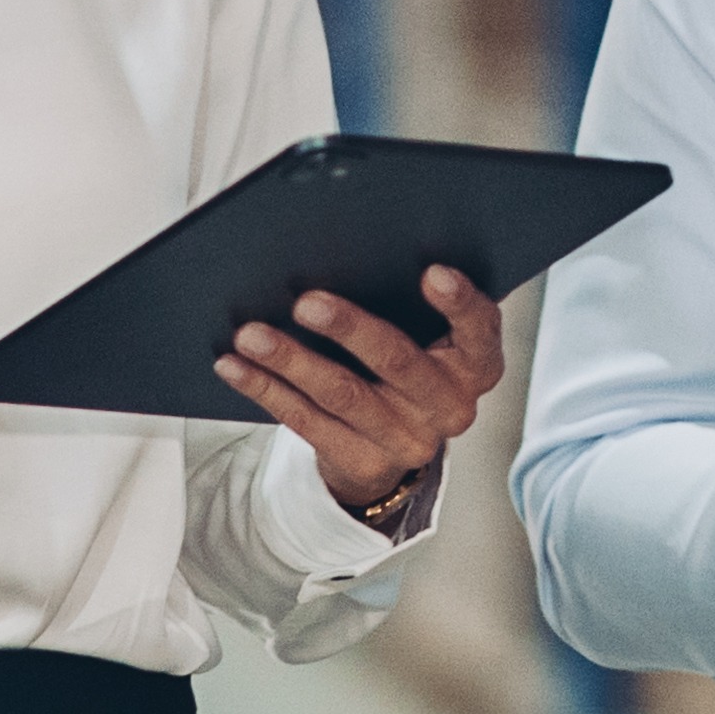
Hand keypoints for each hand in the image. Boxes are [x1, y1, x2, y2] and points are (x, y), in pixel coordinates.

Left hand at [211, 265, 504, 520]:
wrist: (392, 441)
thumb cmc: (405, 358)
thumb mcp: (424, 332)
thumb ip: (406, 299)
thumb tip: (341, 250)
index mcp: (476, 363)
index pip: (480, 330)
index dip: (460, 303)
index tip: (432, 272)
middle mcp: (451, 406)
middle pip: (400, 363)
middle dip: (350, 329)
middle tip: (305, 301)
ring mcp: (408, 441)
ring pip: (344, 395)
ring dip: (291, 361)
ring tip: (251, 333)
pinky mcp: (363, 462)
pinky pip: (308, 423)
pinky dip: (266, 390)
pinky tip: (234, 366)